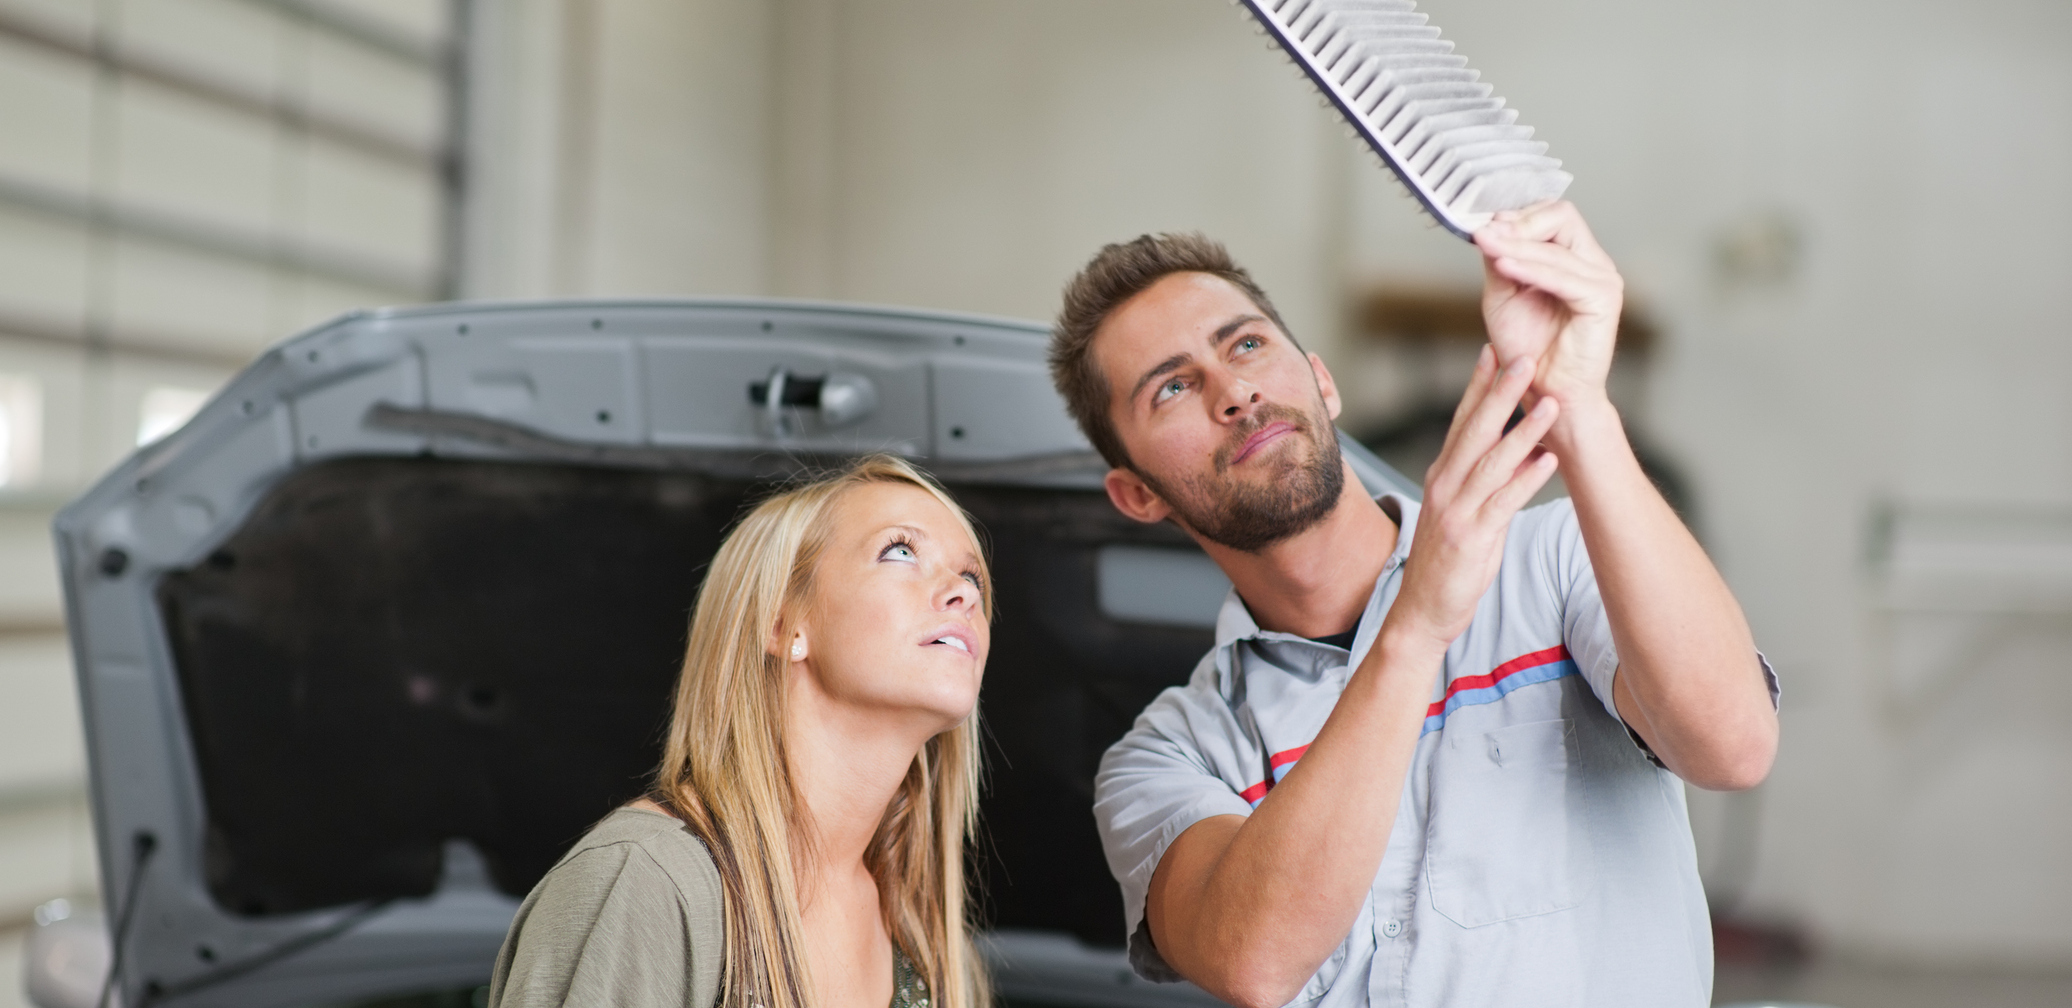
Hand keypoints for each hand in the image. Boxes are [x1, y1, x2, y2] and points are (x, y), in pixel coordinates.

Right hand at [1386, 348, 1561, 651]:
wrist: (1422, 611)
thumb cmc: (1446, 562)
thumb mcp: (1461, 512)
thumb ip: (1485, 480)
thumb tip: (1520, 449)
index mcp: (1442, 476)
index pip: (1460, 421)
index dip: (1478, 385)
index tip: (1494, 351)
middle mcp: (1445, 486)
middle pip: (1475, 431)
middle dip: (1500, 392)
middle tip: (1523, 358)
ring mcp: (1456, 511)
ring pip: (1492, 462)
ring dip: (1524, 430)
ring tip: (1550, 404)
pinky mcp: (1471, 538)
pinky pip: (1503, 503)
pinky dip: (1525, 480)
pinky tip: (1548, 461)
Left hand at [1474, 200, 1623, 412]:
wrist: (1545, 392)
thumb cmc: (1527, 349)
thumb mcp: (1503, 296)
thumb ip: (1500, 261)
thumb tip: (1491, 226)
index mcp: (1574, 259)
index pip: (1552, 214)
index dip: (1518, 215)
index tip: (1483, 224)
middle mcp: (1593, 264)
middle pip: (1562, 216)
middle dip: (1519, 223)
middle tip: (1485, 232)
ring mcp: (1603, 279)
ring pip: (1557, 246)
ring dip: (1515, 244)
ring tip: (1485, 244)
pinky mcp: (1603, 300)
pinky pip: (1563, 276)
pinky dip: (1530, 268)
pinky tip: (1503, 265)